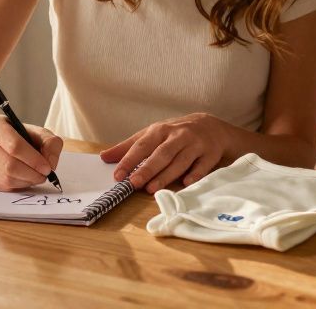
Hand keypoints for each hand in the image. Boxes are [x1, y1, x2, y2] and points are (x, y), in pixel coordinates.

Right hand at [0, 114, 62, 190]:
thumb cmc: (15, 133)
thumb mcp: (35, 130)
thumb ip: (50, 142)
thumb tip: (51, 163)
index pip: (14, 146)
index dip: (34, 160)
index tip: (47, 168)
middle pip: (9, 165)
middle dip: (32, 174)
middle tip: (44, 175)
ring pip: (5, 179)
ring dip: (26, 181)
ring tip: (36, 176)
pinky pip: (2, 186)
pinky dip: (18, 185)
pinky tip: (24, 178)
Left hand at [100, 113, 229, 192]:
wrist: (211, 126)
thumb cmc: (175, 133)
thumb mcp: (152, 134)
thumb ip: (129, 146)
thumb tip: (104, 157)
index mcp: (160, 130)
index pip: (142, 145)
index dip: (129, 160)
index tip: (117, 175)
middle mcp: (178, 136)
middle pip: (161, 154)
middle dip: (147, 169)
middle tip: (134, 183)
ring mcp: (195, 144)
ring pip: (180, 161)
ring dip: (166, 175)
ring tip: (152, 189)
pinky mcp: (210, 154)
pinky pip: (202, 166)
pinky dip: (194, 174)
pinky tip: (185, 183)